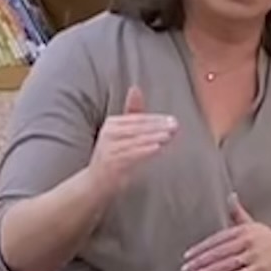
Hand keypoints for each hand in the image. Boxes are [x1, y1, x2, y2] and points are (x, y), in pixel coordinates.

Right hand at [82, 84, 176, 204]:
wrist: (96, 182)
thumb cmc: (112, 155)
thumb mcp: (120, 132)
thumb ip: (131, 113)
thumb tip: (135, 88)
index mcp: (112, 123)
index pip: (137, 118)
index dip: (156, 119)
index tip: (172, 120)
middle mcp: (109, 133)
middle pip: (138, 127)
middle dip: (158, 126)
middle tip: (175, 126)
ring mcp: (109, 148)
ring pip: (136, 140)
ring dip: (154, 137)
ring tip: (169, 135)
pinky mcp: (112, 162)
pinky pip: (132, 154)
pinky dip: (146, 150)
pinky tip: (158, 148)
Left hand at [183, 197, 270, 270]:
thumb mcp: (258, 227)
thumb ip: (240, 215)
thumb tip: (230, 197)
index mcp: (246, 229)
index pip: (218, 238)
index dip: (201, 248)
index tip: (189, 255)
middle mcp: (249, 240)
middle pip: (218, 251)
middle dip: (199, 260)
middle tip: (186, 267)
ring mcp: (255, 255)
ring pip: (225, 263)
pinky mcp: (261, 269)